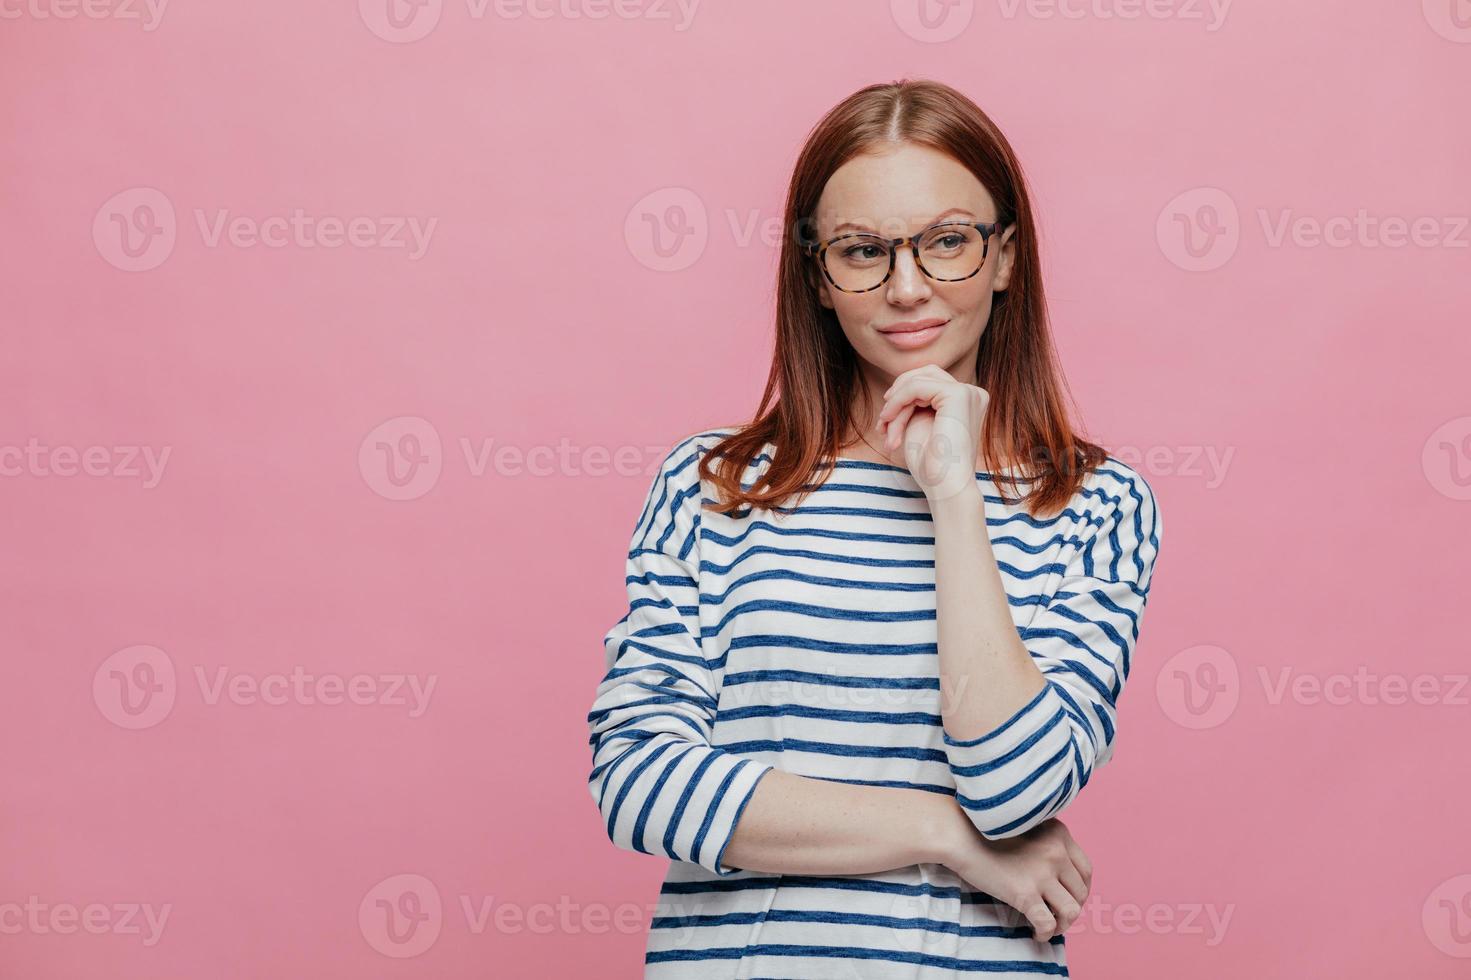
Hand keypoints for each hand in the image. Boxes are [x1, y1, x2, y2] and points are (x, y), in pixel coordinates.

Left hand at [874, 364, 989, 502]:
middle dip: (898, 394)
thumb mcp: (920, 424)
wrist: (945, 487)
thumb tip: (899, 383)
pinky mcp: (959, 395)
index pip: (929, 382)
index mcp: (967, 401)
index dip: (902, 395)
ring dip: (896, 405)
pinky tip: (889, 421)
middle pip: (924, 374)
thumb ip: (916, 402)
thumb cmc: (931, 464)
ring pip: (918, 381)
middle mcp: (973, 393)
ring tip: (886, 430)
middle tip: (883, 421)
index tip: (886, 420)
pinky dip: (898, 402)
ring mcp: (969, 392)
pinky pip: (916, 386)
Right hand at [935, 814, 1091, 942]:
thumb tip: (1060, 875)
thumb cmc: (986, 831)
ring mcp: (1042, 873)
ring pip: (1071, 911)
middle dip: (1072, 907)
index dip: (1081, 889)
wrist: (960, 835)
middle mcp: (1056, 851)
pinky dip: (1045, 933)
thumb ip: (1047, 842)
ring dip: (1064, 924)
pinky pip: (1048, 923)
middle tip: (1057, 914)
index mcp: (1059, 833)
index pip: (1086, 869)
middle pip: (1081, 892)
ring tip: (1051, 926)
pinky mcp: (1025, 892)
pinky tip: (1036, 933)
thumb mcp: (1027, 826)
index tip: (1070, 898)